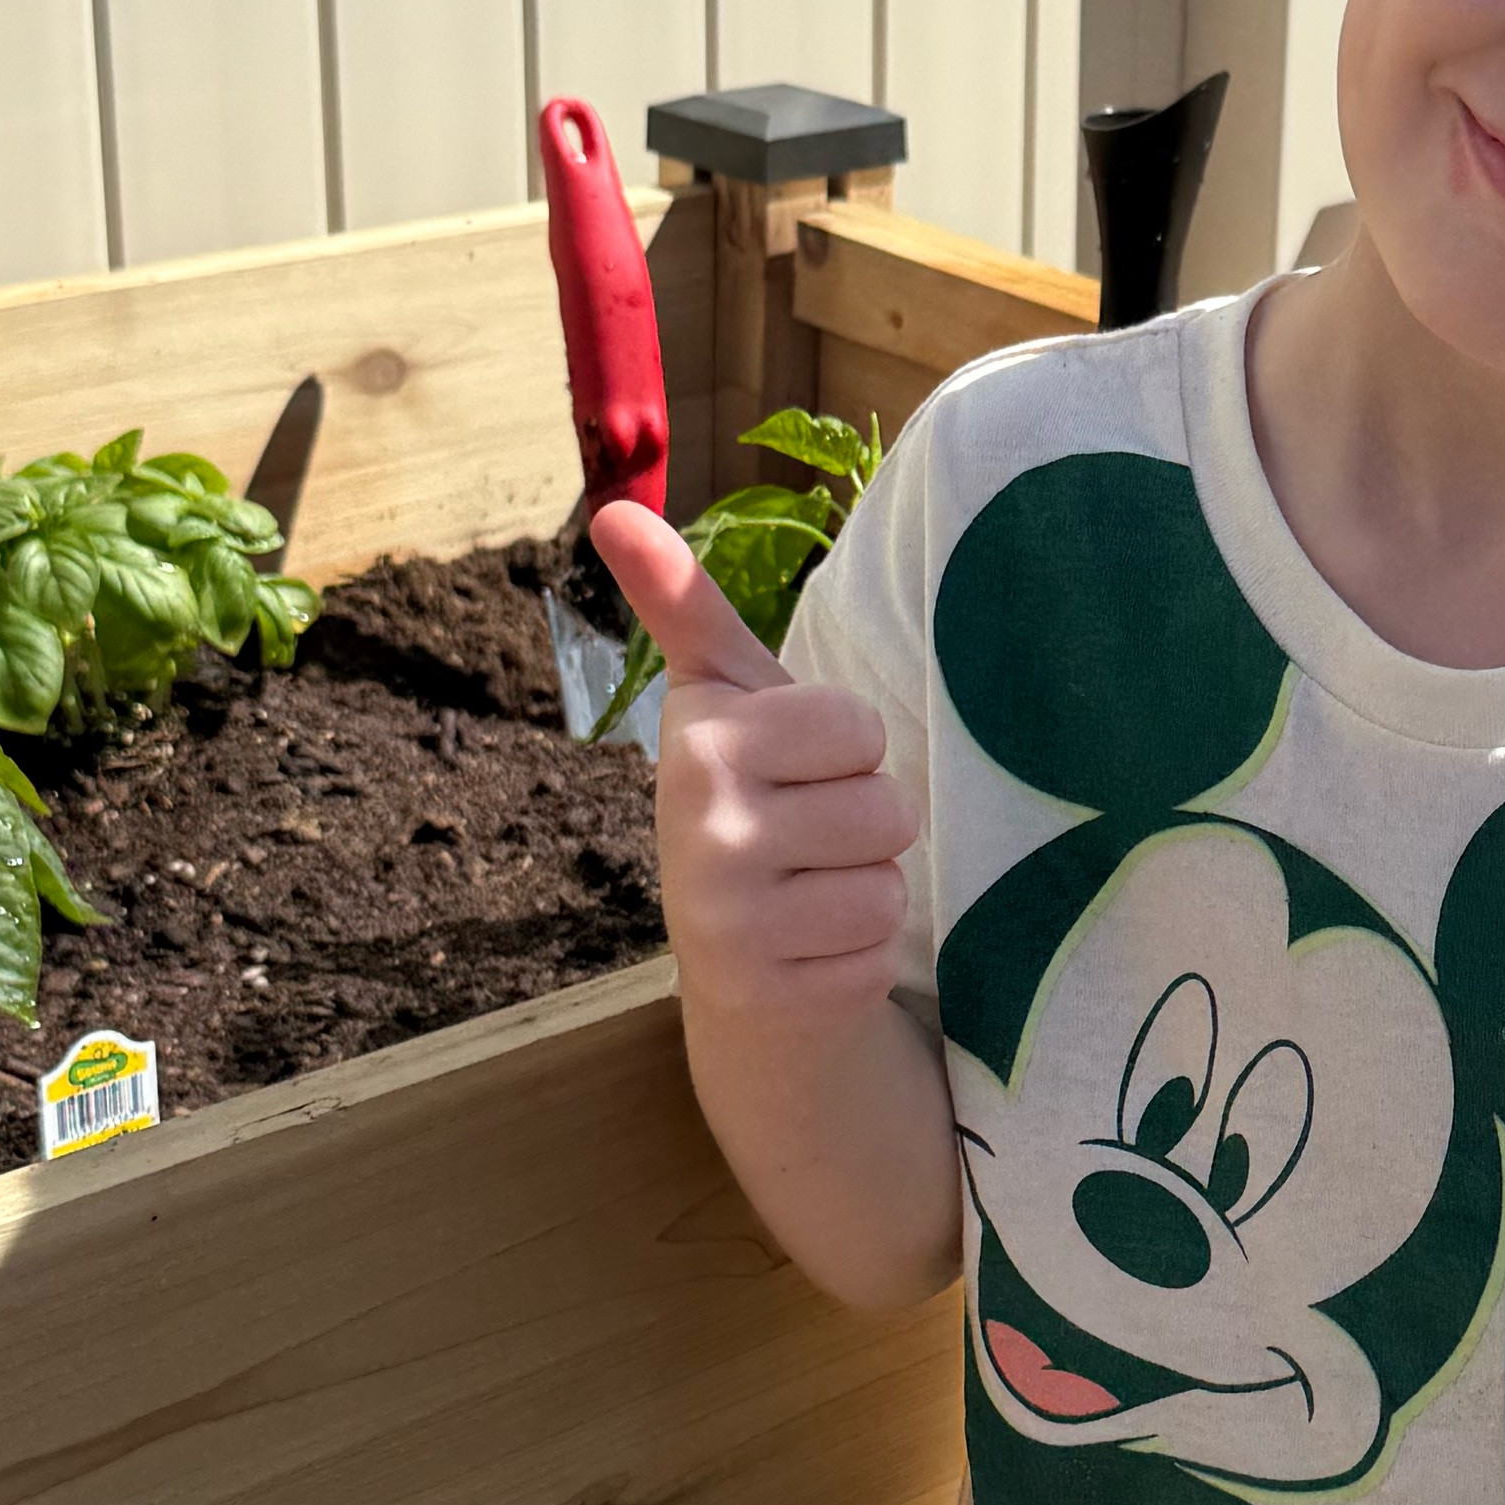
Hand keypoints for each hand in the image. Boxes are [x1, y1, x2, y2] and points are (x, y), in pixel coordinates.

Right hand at [592, 501, 916, 1027]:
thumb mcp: (722, 695)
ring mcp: (730, 923)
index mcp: (701, 746)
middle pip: (887, 809)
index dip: (850, 749)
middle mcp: (704, 833)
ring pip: (889, 886)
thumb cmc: (748, 795)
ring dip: (869, 888)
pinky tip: (810, 946)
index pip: (859, 728)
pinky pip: (878, 956)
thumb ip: (683, 604)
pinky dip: (859, 954)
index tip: (799, 765)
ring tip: (812, 887)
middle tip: (809, 835)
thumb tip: (615, 510)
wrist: (730, 954)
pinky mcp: (766, 995)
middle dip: (867, 821)